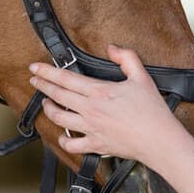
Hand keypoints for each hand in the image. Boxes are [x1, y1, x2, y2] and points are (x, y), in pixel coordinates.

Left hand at [28, 44, 185, 166]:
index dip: (46, 72)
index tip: (35, 68)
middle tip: (34, 79)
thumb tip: (111, 48)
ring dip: (48, 109)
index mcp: (99, 91)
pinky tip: (62, 135)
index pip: (65, 78)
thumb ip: (126, 58)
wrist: (159, 140)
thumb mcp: (142, 77)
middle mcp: (90, 110)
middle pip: (57, 95)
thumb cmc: (152, 111)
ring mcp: (91, 128)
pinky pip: (72, 145)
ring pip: (59, 118)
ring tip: (46, 102)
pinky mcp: (95, 145)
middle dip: (42, 86)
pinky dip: (63, 140)